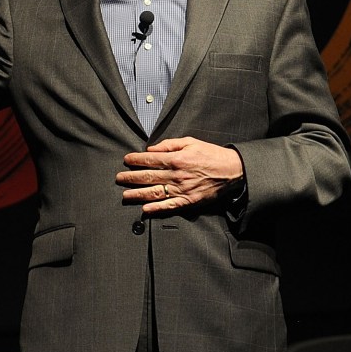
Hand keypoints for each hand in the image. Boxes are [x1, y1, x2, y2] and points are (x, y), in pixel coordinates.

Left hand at [116, 136, 243, 213]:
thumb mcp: (190, 142)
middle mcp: (177, 175)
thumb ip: (169, 145)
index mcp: (177, 159)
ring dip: (138, 194)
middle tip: (119, 178)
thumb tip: (151, 149)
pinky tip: (145, 209)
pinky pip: (169, 206)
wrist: (231, 170)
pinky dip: (156, 208)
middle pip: (148, 177)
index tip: (126, 161)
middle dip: (131, 177)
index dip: (135, 160)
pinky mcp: (188, 201)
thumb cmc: (211, 154)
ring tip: (125, 195)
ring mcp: (182, 190)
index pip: (150, 160)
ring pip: (155, 192)